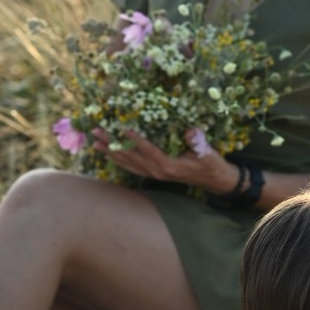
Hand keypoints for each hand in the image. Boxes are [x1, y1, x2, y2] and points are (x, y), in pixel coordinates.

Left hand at [101, 129, 237, 193]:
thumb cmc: (211, 164)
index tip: (121, 128)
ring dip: (110, 152)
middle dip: (112, 144)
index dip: (135, 139)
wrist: (214, 180)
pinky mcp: (154, 174)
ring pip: (128, 163)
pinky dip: (119, 161)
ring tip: (95, 142)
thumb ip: (199, 143)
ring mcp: (154, 174)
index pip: (148, 150)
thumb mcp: (209, 153)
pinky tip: (108, 155)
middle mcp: (158, 172)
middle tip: (96, 132)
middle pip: (131, 157)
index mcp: (169, 165)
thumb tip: (190, 132)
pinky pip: (132, 168)